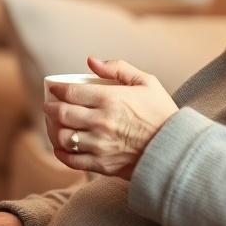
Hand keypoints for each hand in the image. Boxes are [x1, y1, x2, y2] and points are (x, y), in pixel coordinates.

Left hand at [43, 56, 178, 179]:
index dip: (57, 89)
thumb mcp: (146, 82)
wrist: (175, 149)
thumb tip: (91, 61)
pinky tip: (61, 147)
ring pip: (63, 137)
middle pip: (61, 114)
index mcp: (111, 99)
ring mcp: (100, 145)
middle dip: (50, 108)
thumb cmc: (162, 113)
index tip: (54, 88)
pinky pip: (72, 160)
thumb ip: (118, 68)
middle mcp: (101, 122)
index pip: (71, 92)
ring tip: (54, 125)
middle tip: (49, 106)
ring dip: (53, 130)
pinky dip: (61, 153)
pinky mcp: (102, 165)